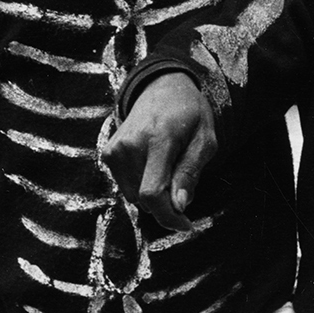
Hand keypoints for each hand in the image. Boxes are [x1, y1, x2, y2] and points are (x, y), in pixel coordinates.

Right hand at [102, 74, 217, 232]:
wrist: (162, 88)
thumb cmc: (190, 114)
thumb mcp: (205, 140)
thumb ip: (190, 173)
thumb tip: (179, 205)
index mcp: (159, 139)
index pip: (152, 192)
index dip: (168, 217)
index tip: (185, 225)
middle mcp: (131, 144)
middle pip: (145, 199)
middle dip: (167, 202)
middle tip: (182, 180)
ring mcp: (115, 149)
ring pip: (135, 197)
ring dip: (154, 192)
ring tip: (167, 164)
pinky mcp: (108, 153)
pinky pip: (126, 187)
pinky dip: (142, 184)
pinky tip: (153, 162)